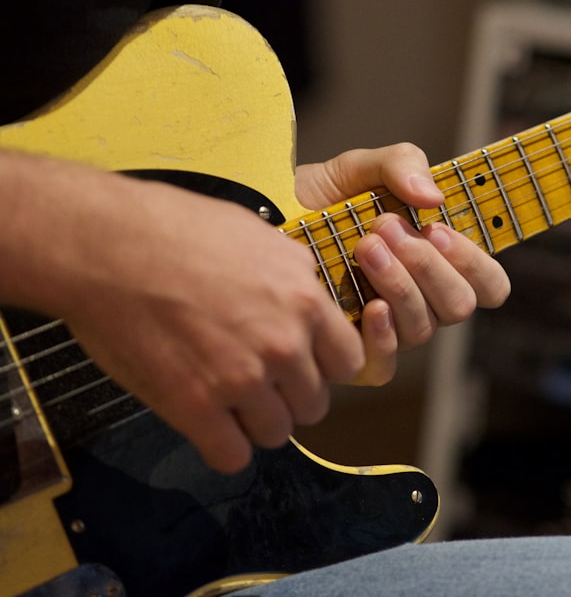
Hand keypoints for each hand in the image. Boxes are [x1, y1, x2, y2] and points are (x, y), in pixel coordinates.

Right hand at [1, 151, 364, 473]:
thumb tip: (310, 295)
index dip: (324, 367)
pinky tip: (206, 424)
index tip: (302, 364)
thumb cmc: (175, 229)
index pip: (349, 363)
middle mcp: (283, 345)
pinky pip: (231, 455)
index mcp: (305, 302)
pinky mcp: (194, 407)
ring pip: (276, 433)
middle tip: (259, 382)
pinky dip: (222, 446)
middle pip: (314, 404)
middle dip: (289, 397)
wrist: (106, 245)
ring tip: (228, 401)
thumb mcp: (261, 237)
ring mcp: (241, 379)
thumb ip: (296, 275)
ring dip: (255, 423)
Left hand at [296, 143, 509, 385]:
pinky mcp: (352, 354)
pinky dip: (384, 336)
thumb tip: (433, 198)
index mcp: (438, 263)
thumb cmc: (319, 199)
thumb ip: (402, 165)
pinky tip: (367, 305)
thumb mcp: (360, 169)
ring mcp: (390, 331)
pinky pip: (385, 364)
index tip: (437, 228)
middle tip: (385, 228)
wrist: (259, 221)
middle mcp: (422, 302)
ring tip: (365, 246)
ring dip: (400, 285)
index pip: (490, 284)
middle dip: (428, 266)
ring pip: (423, 328)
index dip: (475, 263)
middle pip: (460, 305)